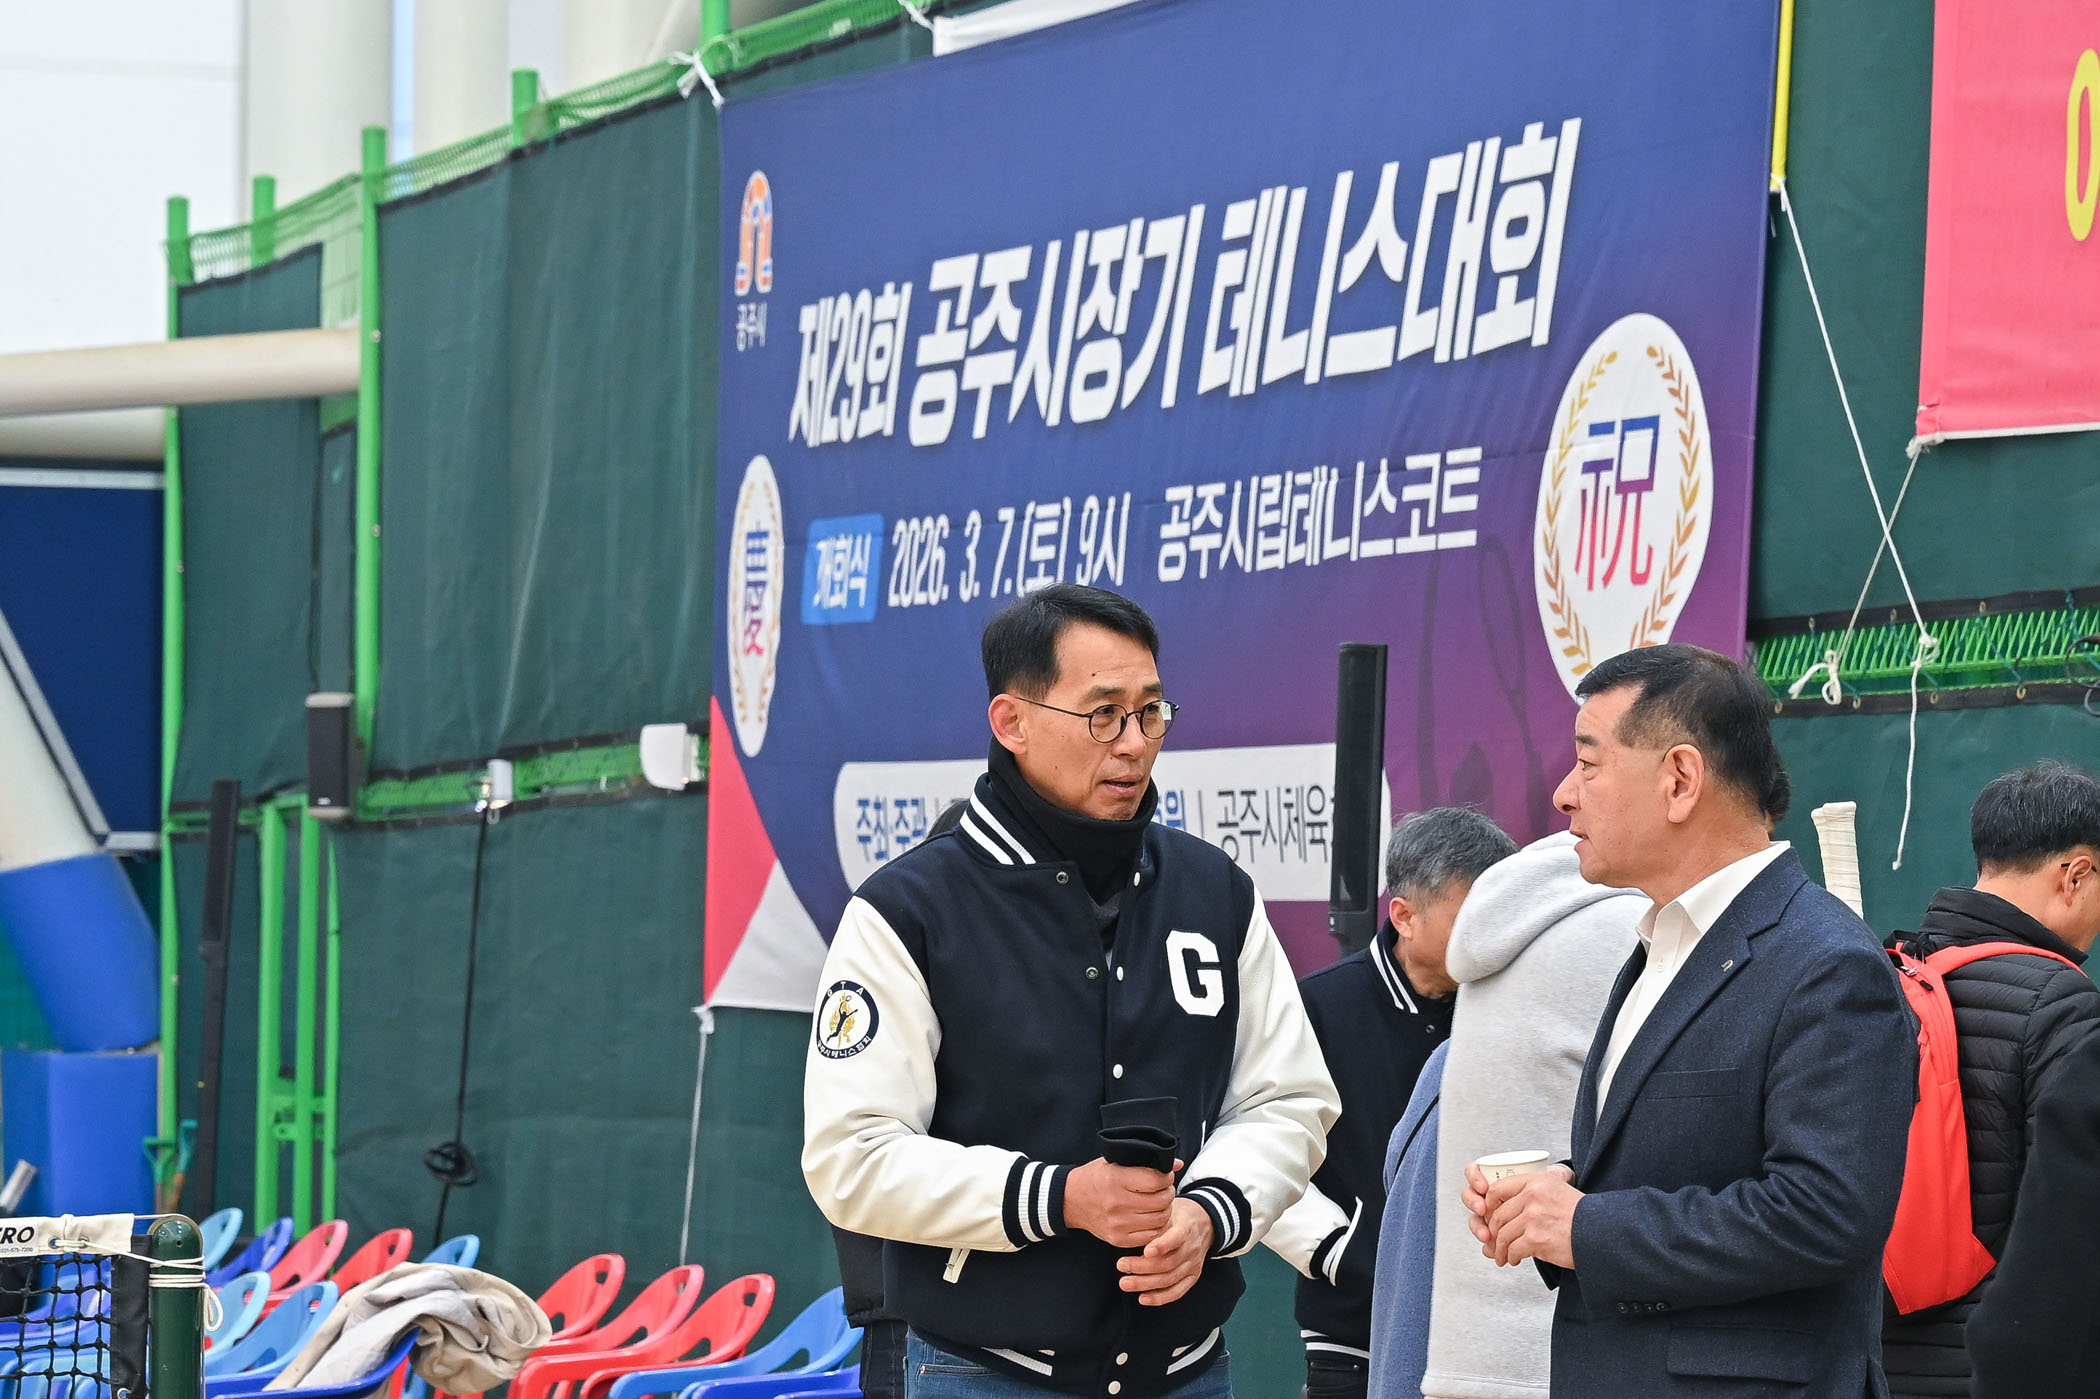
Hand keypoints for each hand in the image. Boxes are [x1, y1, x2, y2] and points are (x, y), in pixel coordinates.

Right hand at [1064, 1157, 1180, 1247]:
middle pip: (1161, 1202)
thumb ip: (1146, 1161)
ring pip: (1159, 1220)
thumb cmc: (1096, 1177)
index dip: (1166, 1177)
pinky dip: (1157, 1226)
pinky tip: (1152, 1216)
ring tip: (1159, 1202)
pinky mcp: (1118, 1239)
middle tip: (1165, 1188)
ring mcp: (1117, 1224)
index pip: (1155, 1180)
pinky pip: (1150, 1236)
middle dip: (1169, 1193)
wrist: (1070, 1200)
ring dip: (1165, 1210)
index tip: (1165, 1175)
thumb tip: (1177, 1164)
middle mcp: (1116, 1203)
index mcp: (1115, 1179)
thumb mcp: (1115, 1161)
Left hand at [1117, 1196, 1212, 1305]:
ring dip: (1146, 1284)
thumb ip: (1153, 1220)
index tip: (1146, 1251)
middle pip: (1169, 1262)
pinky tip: (1143, 1298)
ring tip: (1125, 1283)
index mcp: (1186, 1227)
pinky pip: (1177, 1292)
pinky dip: (1160, 1298)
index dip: (1162, 1245)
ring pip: (1170, 1279)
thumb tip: (1129, 1229)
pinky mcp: (1193, 1276)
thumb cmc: (1178, 1215)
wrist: (1204, 1222)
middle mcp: (1191, 1248)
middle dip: (1142, 1267)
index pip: (1176, 1237)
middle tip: (1121, 1265)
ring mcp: (1193, 1264)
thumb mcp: (1168, 1209)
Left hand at [1461, 1162, 1578, 1268]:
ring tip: (1503, 1255)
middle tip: (1494, 1240)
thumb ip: (1535, 1189)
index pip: (1498, 1189)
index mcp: (1536, 1181)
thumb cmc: (1581, 1215)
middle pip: (1498, 1214)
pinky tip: (1514, 1259)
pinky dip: (1510, 1257)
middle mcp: (1532, 1195)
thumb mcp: (1558, 1188)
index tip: (1489, 1216)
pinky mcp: (1535, 1238)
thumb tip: (1507, 1200)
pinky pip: (1513, 1249)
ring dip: (1500, 1248)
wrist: (1599, 1233)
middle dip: (1493, 1232)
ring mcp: (1533, 1217)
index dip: (1488, 1205)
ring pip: (1503, 1234)